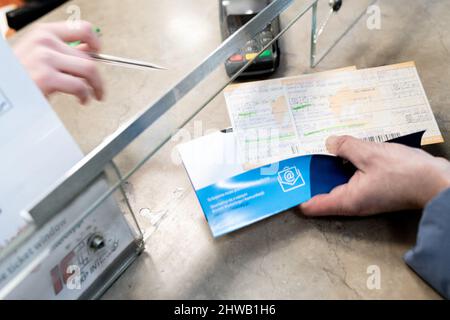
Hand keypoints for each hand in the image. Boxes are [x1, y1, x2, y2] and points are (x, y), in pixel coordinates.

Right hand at [13, 21, 102, 103]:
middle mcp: (44, 41)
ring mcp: (44, 58)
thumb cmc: (23, 77)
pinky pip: (79, 86)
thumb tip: (88, 50)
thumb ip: (63, 53)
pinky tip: (82, 99)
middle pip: (89, 56)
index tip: (99, 52)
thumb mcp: (40, 56)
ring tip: (92, 94)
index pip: (81, 28)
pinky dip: (85, 96)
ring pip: (89, 69)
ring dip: (96, 86)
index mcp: (44, 33)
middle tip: (97, 87)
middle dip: (97, 76)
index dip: (96, 41)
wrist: (6, 93)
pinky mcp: (46, 77)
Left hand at [300, 135, 449, 215]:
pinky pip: (349, 179)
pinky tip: (341, 152)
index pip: (311, 205)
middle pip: (320, 192)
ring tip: (315, 150)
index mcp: (347, 200)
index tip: (283, 180)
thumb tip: (328, 143)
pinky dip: (342, 168)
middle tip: (296, 158)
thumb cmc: (405, 173)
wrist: (437, 182)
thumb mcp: (370, 154)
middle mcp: (351, 203)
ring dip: (326, 169)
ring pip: (335, 184)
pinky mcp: (371, 190)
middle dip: (309, 177)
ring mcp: (362, 197)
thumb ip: (345, 147)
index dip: (295, 194)